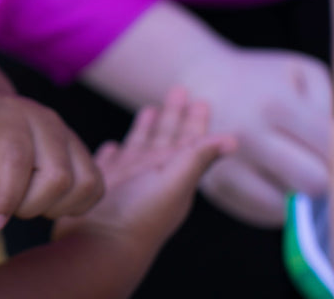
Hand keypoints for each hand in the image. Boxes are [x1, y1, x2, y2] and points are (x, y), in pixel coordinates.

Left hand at [0, 93, 102, 230]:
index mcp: (6, 118)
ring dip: (55, 207)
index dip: (7, 199)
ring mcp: (67, 133)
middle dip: (30, 205)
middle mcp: (44, 120)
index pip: (18, 161)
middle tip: (7, 204)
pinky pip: (95, 184)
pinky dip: (76, 203)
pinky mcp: (80, 148)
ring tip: (27, 200)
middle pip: (58, 177)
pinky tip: (47, 200)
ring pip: (83, 183)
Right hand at [53, 88, 234, 251]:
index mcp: (174, 172)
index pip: (190, 140)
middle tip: (179, 90)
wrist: (100, 243)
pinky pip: (111, 161)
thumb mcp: (173, 183)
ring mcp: (127, 178)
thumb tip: (234, 138)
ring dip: (146, 128)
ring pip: (140, 146)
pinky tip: (114, 145)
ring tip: (150, 109)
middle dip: (174, 114)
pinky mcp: (103, 182)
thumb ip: (198, 158)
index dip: (196, 120)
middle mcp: (152, 174)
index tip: (200, 99)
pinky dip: (114, 151)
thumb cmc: (140, 216)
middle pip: (166, 137)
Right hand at [181, 48, 331, 226]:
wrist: (195, 81)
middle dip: (323, 177)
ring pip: (286, 206)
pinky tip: (273, 182)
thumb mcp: (299, 72)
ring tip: (292, 173)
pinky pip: (260, 213)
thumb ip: (329, 104)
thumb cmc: (257, 78)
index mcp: (274, 104)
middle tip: (316, 165)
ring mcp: (225, 162)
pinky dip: (275, 205)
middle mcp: (247, 135)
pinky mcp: (213, 183)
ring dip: (297, 195)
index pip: (331, 150)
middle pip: (313, 182)